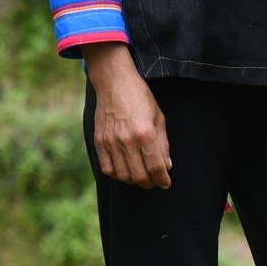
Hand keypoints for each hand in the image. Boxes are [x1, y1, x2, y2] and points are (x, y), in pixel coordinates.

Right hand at [83, 43, 171, 188]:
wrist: (114, 82)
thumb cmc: (140, 97)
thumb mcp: (158, 117)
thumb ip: (163, 144)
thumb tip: (166, 166)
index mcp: (145, 133)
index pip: (156, 168)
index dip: (163, 180)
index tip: (166, 183)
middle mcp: (127, 140)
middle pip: (139, 176)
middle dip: (150, 183)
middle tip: (154, 180)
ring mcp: (111, 141)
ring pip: (123, 176)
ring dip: (134, 180)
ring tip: (140, 175)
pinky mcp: (99, 141)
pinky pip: (107, 168)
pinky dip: (117, 175)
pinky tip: (125, 169)